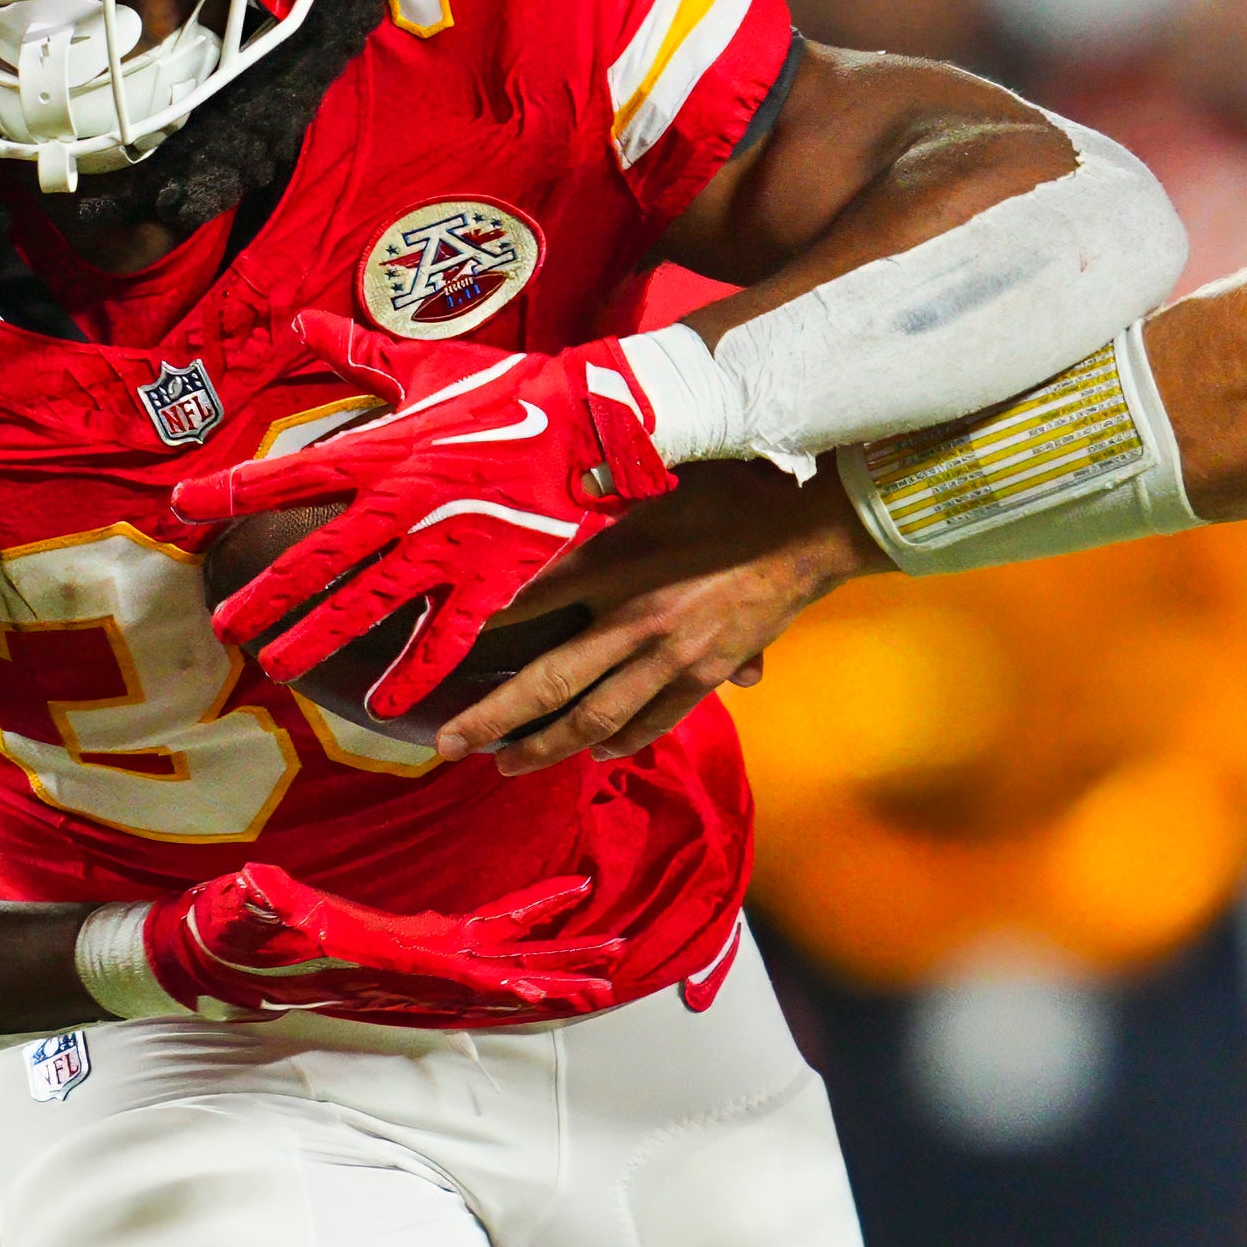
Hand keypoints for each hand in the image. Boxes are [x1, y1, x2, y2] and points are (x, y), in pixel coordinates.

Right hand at [143, 865, 626, 1027]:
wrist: (215, 954)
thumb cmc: (233, 933)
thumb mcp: (241, 912)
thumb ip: (255, 905)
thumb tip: (256, 890)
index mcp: (381, 958)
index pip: (455, 975)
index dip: (505, 982)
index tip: (552, 992)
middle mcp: (407, 967)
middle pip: (497, 977)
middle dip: (555, 979)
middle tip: (613, 977)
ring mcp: (412, 958)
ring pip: (497, 964)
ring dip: (552, 963)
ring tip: (608, 959)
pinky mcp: (409, 940)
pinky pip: (478, 939)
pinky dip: (518, 932)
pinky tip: (551, 917)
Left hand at [175, 311, 675, 715]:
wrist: (591, 420)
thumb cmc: (510, 388)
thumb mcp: (428, 364)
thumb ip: (359, 352)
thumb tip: (302, 321)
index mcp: (383, 452)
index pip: (288, 475)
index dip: (229, 490)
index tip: (182, 506)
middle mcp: (402, 506)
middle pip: (316, 560)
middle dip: (264, 596)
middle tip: (223, 627)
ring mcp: (445, 548)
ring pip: (366, 606)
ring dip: (317, 639)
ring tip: (276, 669)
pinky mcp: (491, 580)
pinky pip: (444, 638)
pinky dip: (413, 674)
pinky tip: (381, 705)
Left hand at [437, 459, 881, 773]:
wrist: (808, 529)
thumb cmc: (731, 492)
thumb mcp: (657, 480)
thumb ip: (602, 500)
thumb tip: (556, 496)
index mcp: (612, 561)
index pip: (526, 601)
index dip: (477, 628)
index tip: (438, 649)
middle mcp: (631, 618)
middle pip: (547, 682)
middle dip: (491, 720)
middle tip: (447, 745)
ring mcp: (668, 656)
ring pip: (593, 717)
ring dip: (544, 747)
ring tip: (505, 766)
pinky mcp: (704, 677)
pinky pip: (651, 721)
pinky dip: (618, 740)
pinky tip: (594, 752)